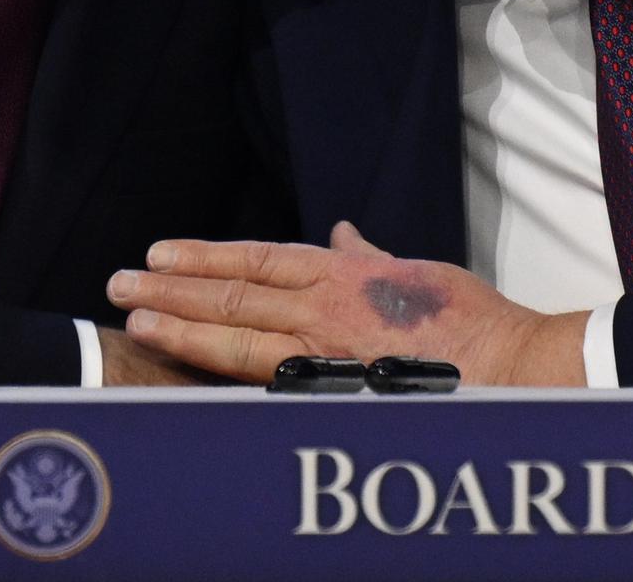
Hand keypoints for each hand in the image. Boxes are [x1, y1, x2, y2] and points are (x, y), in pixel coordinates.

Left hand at [105, 222, 587, 385]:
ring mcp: (327, 359)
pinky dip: (227, 381)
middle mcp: (325, 313)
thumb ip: (367, 257)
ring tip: (139, 322)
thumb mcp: (414, 271)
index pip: (255, 260)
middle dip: (172, 291)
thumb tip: (341, 234)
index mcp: (343, 276)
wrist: (512, 369)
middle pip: (232, 297)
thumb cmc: (471, 319)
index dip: (203, 257)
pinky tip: (192, 379)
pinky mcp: (336, 398)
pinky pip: (269, 388)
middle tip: (121, 285)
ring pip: (238, 342)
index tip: (159, 255)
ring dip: (183, 330)